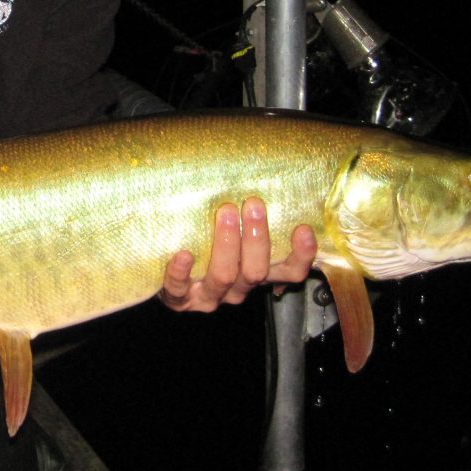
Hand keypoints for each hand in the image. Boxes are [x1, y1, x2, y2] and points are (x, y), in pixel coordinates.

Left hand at [159, 197, 316, 312]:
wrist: (167, 281)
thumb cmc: (208, 245)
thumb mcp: (236, 234)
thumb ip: (250, 215)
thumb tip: (262, 171)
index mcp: (257, 273)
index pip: (291, 272)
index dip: (302, 255)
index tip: (303, 229)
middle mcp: (238, 288)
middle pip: (256, 272)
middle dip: (256, 238)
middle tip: (253, 204)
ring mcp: (209, 296)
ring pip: (224, 276)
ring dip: (226, 245)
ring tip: (225, 213)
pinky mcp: (179, 299)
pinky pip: (179, 289)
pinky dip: (181, 272)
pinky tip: (183, 254)